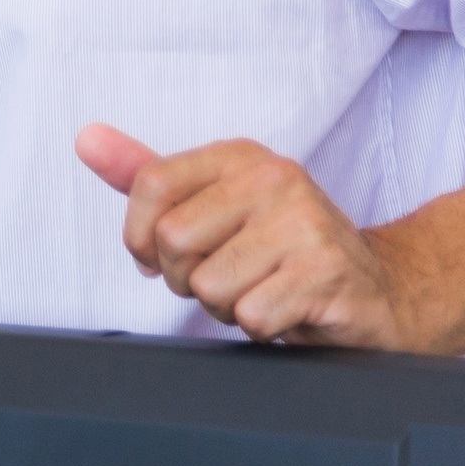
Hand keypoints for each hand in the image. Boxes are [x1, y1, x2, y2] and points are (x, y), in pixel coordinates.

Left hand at [78, 122, 408, 346]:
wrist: (378, 293)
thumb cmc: (283, 251)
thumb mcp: (214, 204)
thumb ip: (146, 176)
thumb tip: (86, 138)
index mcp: (241, 157)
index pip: (151, 184)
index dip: (140, 235)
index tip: (160, 254)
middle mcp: (276, 179)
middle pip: (173, 240)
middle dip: (187, 278)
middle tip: (232, 276)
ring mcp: (307, 224)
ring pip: (208, 285)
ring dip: (225, 307)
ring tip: (262, 291)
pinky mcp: (326, 274)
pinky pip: (249, 316)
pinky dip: (260, 326)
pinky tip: (287, 309)